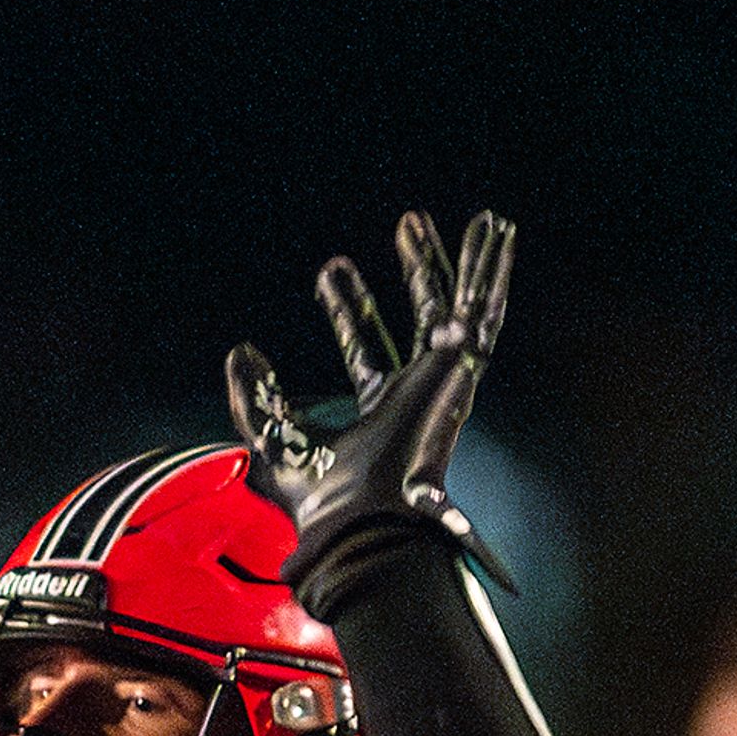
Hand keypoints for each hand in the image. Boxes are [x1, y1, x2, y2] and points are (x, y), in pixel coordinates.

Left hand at [226, 210, 515, 592]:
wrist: (360, 517)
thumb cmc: (320, 498)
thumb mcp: (271, 434)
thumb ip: (253, 393)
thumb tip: (240, 351)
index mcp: (381, 413)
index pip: (365, 347)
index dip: (349, 308)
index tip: (333, 269)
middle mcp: (419, 394)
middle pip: (421, 318)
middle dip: (415, 271)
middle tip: (407, 224)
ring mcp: (444, 380)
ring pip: (463, 306)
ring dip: (465, 260)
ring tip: (478, 218)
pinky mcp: (462, 367)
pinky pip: (482, 309)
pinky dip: (490, 269)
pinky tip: (496, 232)